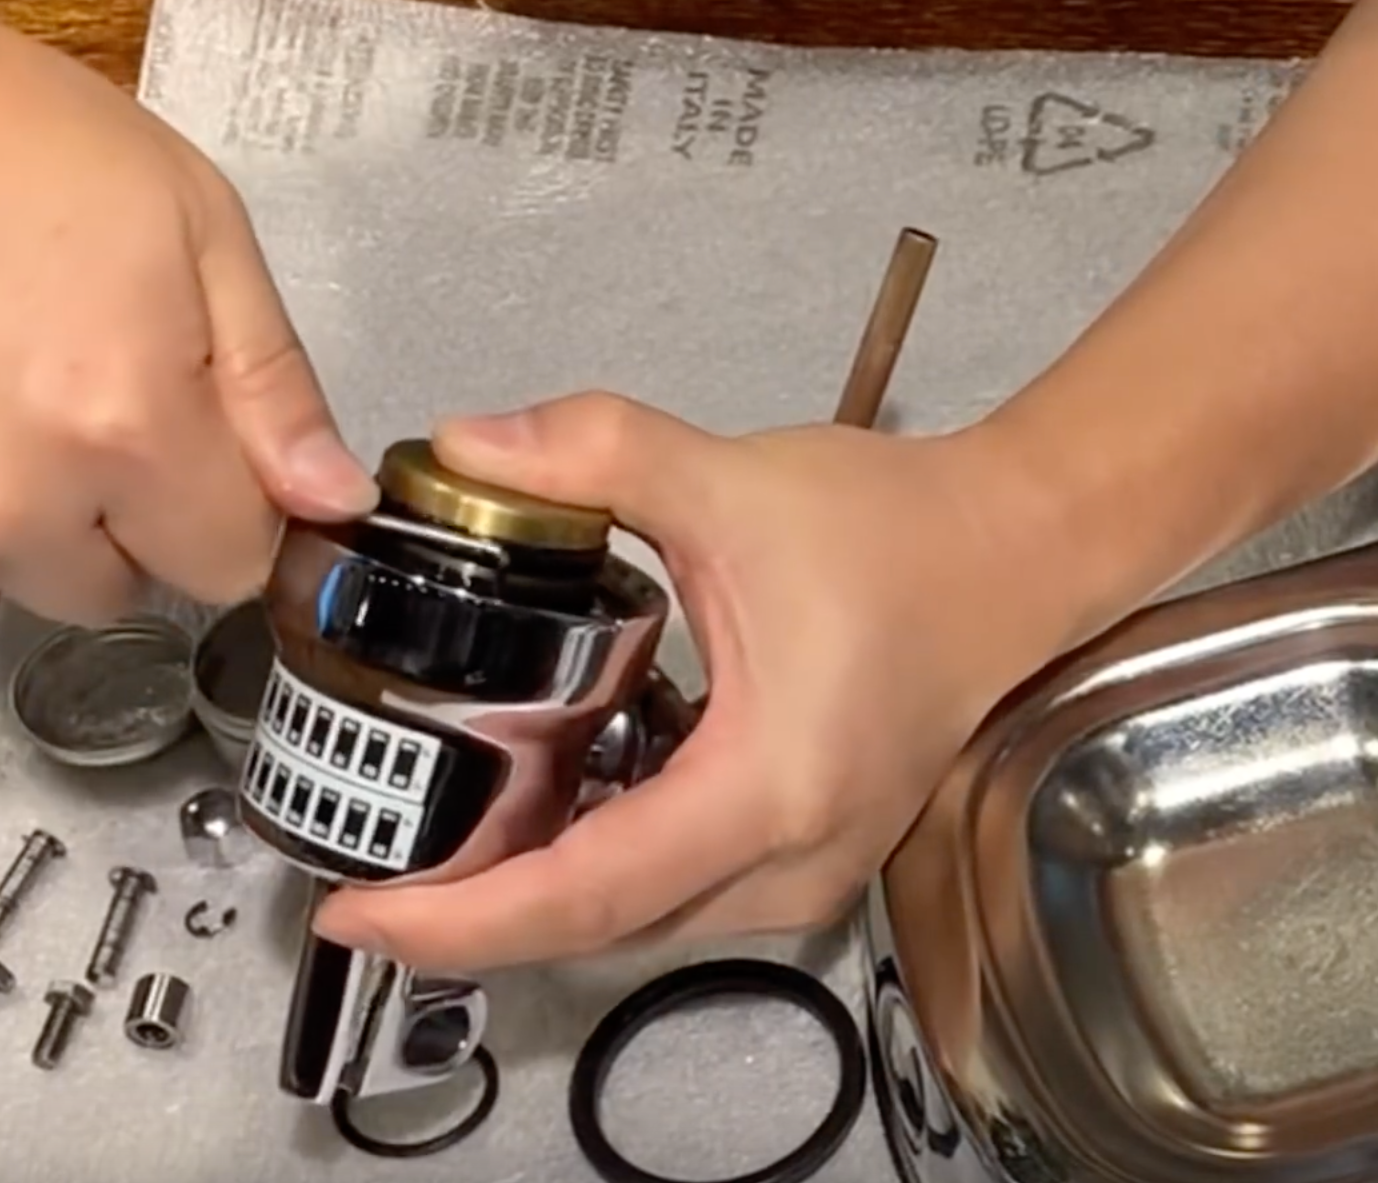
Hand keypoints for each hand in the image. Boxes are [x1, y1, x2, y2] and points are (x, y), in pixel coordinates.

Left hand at [312, 392, 1091, 972]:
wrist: (1015, 557)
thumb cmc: (904, 536)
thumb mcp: (731, 482)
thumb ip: (591, 452)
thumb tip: (468, 448)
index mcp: (765, 790)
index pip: (581, 892)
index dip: (458, 918)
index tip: (361, 916)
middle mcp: (786, 863)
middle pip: (592, 930)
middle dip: (470, 917)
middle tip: (365, 873)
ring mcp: (802, 876)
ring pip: (631, 925)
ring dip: (528, 898)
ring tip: (429, 846)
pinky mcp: (803, 859)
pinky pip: (670, 895)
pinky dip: (590, 870)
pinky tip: (534, 811)